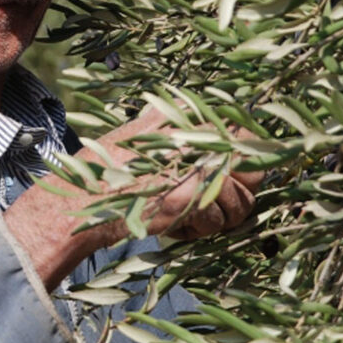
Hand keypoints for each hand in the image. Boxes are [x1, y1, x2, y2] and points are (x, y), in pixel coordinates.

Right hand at [3, 107, 263, 289]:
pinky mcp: (190, 198)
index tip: (237, 177)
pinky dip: (198, 230)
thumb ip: (173, 119)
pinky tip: (175, 223)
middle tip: (216, 204)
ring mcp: (197, 169)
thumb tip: (211, 113)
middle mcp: (200, 140)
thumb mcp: (144, 131)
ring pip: (241, 202)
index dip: (249, 160)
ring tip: (191, 215)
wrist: (87, 197)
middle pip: (254, 171)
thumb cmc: (113, 167)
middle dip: (240, 194)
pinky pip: (216, 222)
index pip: (247, 135)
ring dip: (219, 217)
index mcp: (191, 119)